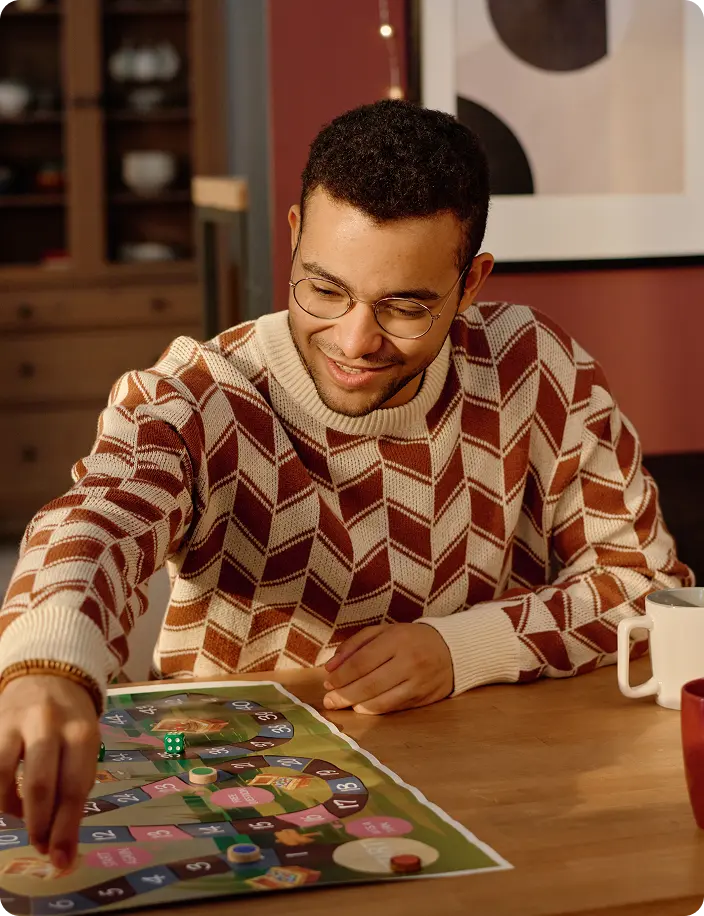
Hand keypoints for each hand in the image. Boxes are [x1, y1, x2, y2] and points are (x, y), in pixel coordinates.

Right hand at [0, 675, 100, 869]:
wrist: (48, 673)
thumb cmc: (70, 722)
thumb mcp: (85, 746)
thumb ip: (74, 786)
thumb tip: (63, 843)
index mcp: (82, 732)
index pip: (75, 787)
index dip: (66, 828)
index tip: (61, 860)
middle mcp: (50, 725)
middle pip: (41, 785)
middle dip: (39, 826)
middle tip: (42, 849)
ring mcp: (17, 722)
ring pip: (4, 776)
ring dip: (11, 809)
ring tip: (20, 818)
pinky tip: (6, 800)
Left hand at [323, 623, 453, 713]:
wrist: (451, 650)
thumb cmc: (409, 639)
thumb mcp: (383, 632)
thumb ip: (354, 645)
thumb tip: (330, 667)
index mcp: (396, 640)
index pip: (362, 661)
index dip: (342, 675)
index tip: (327, 682)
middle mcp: (408, 661)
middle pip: (369, 684)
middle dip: (344, 694)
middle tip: (328, 701)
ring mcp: (417, 682)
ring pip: (381, 700)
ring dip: (356, 705)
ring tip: (341, 705)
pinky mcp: (422, 698)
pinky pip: (393, 707)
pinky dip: (373, 709)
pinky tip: (360, 707)